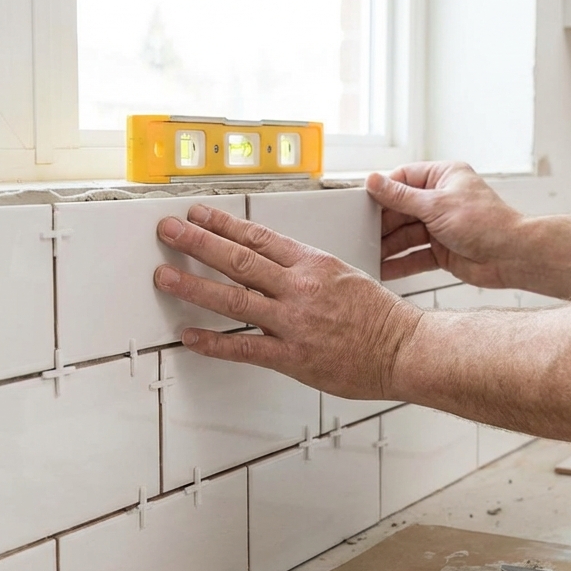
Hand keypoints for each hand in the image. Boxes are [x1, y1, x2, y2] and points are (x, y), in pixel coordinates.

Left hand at [153, 204, 424, 399]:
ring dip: (193, 286)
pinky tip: (189, 334)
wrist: (406, 349)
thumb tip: (275, 263)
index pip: (258, 236)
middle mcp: (299, 287)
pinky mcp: (292, 355)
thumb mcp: (345, 274)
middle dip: (197, 242)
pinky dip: (212, 341)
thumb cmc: (381, 317)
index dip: (222, 224)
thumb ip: (307, 270)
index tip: (197, 214)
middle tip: (167, 231)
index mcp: (313, 263)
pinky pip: (243, 347)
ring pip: (233, 298)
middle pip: (238, 258)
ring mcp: (293, 322)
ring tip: (164, 277)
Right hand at [365, 162, 525, 287]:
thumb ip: (401, 197)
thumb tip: (374, 182)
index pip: (404, 178)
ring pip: (407, 234)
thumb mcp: (436, 205)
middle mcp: (442, 200)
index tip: (363, 202)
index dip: (384, 191)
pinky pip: (415, 256)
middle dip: (384, 223)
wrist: (512, 256)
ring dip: (389, 246)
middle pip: (402, 209)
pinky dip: (401, 264)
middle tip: (361, 233)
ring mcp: (441, 227)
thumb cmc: (485, 223)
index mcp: (444, 177)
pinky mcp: (442, 251)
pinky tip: (384, 269)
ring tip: (368, 254)